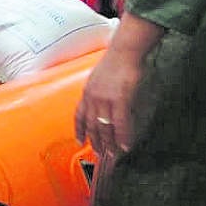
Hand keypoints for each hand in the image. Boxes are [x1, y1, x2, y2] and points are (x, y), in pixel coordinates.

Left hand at [74, 13, 161, 156]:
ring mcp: (105, 100)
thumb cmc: (115, 62)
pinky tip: (125, 145)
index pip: (79, 115)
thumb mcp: (98, 77)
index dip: (79, 130)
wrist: (124, 51)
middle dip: (95, 141)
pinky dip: (123, 136)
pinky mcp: (119, 100)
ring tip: (113, 154)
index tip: (79, 141)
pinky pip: (120, 123)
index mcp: (87, 92)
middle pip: (92, 125)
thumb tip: (103, 103)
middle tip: (100, 154)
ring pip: (105, 127)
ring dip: (109, 143)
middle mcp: (92, 98)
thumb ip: (98, 91)